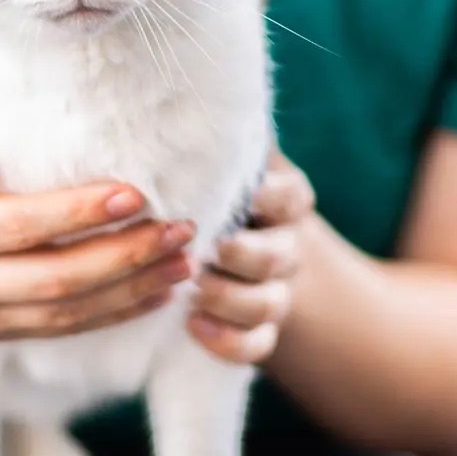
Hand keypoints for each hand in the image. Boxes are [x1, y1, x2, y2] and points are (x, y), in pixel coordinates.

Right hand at [0, 122, 196, 339]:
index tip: (135, 190)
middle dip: (126, 256)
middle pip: (56, 280)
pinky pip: (60, 331)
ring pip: (67, 315)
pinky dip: (112, 315)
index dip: (80, 212)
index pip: (21, 226)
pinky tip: (156, 293)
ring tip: (184, 262)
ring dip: (132, 291)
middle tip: (181, 229)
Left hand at [188, 153, 312, 364]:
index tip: (234, 195)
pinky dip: (227, 342)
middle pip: (277, 256)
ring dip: (228, 299)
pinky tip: (193, 327)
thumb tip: (168, 110)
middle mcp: (287, 245)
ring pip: (268, 304)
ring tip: (191, 291)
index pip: (289, 197)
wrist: (232, 246)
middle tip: (202, 249)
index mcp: (285, 199)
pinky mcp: (260, 329)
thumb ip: (210, 144)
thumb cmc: (210, 190)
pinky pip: (257, 345)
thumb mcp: (220, 161)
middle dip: (239, 255)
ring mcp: (277, 291)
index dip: (263, 198)